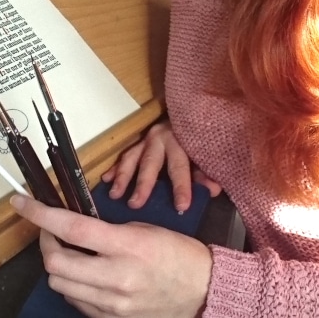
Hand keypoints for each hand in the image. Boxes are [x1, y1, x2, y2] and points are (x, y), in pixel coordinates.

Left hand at [10, 194, 212, 317]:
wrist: (201, 290)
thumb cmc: (174, 253)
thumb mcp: (140, 229)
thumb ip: (104, 231)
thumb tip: (72, 227)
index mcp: (125, 246)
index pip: (72, 229)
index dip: (40, 214)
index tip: (21, 202)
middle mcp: (116, 278)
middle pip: (56, 265)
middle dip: (45, 244)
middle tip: (51, 231)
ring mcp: (113, 305)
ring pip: (61, 286)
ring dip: (57, 266)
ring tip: (71, 253)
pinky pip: (77, 303)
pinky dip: (73, 285)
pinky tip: (85, 274)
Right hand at [101, 120, 220, 211]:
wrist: (188, 112)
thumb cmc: (197, 139)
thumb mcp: (206, 154)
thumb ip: (207, 172)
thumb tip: (211, 190)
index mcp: (180, 142)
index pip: (180, 167)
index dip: (182, 187)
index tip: (181, 207)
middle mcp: (161, 138)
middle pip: (150, 162)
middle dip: (143, 183)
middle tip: (135, 204)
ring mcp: (146, 139)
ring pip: (132, 157)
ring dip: (122, 176)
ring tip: (114, 194)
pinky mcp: (138, 142)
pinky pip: (124, 155)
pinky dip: (115, 168)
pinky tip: (106, 179)